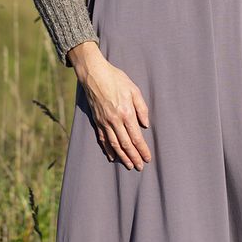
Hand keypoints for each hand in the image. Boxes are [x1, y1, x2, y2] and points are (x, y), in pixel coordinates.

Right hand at [73, 48, 150, 171]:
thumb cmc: (116, 79)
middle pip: (125, 144)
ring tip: (129, 165)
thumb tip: (145, 125)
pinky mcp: (96, 121)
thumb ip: (141, 108)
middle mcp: (114, 121)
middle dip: (134, 157)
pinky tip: (112, 156)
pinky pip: (102, 139)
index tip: (147, 158)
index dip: (142, 150)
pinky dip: (107, 149)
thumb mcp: (134, 90)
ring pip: (114, 144)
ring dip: (122, 157)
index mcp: (126, 113)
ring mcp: (104, 122)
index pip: (136, 137)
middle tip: (140, 167)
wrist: (94, 74)